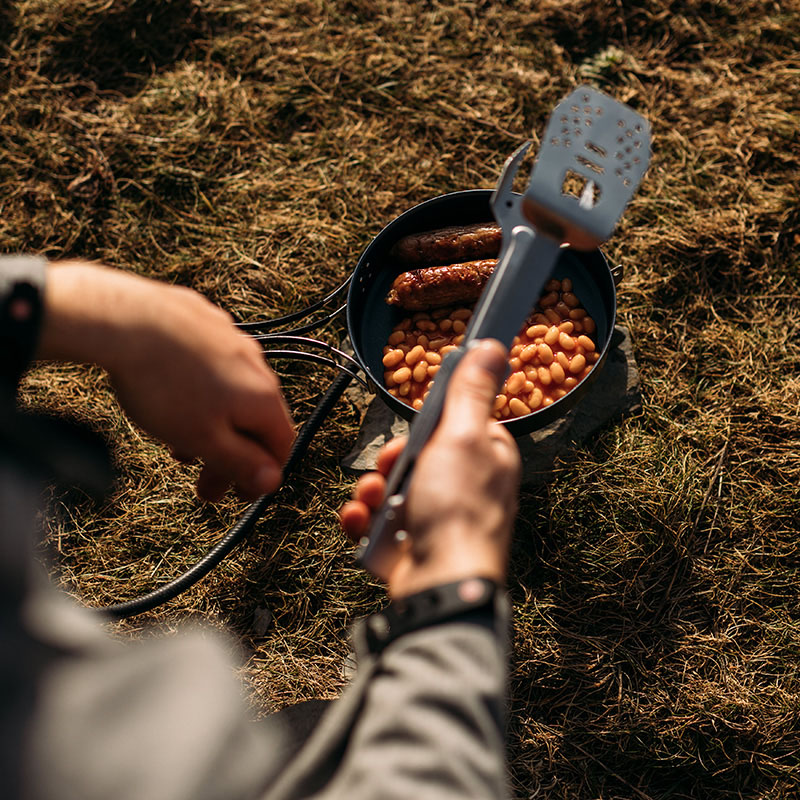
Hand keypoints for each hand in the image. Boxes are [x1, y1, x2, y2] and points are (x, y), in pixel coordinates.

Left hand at [38, 261, 294, 500]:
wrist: (124, 319)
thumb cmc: (163, 384)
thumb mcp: (203, 439)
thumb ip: (241, 463)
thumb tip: (273, 481)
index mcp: (262, 397)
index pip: (281, 445)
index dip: (261, 475)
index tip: (238, 494)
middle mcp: (256, 365)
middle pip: (254, 421)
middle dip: (230, 457)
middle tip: (203, 484)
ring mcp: (231, 339)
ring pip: (230, 393)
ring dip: (211, 425)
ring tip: (178, 443)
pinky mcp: (204, 321)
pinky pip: (210, 365)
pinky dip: (198, 390)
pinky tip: (170, 395)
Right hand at [340, 340, 520, 597]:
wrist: (442, 582)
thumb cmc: (458, 509)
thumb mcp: (462, 436)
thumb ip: (472, 391)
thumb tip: (492, 346)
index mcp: (486, 458)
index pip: (453, 427)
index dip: (427, 427)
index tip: (415, 432)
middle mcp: (464, 488)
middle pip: (415, 457)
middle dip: (391, 462)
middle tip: (389, 469)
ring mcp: (436, 520)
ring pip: (391, 490)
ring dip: (372, 492)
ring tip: (372, 502)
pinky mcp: (411, 547)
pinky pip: (377, 524)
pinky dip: (365, 523)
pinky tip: (362, 524)